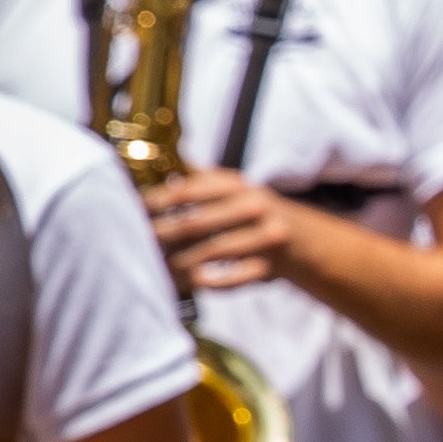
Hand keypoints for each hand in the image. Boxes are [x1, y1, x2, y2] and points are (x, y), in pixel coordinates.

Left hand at [148, 166, 296, 294]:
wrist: (308, 242)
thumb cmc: (256, 214)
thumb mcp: (234, 188)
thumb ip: (199, 178)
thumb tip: (153, 159)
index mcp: (236, 185)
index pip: (187, 191)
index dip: (156, 202)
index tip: (134, 212)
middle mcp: (253, 207)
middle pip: (195, 223)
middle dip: (161, 236)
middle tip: (139, 245)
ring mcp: (265, 237)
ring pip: (213, 252)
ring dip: (180, 263)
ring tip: (159, 269)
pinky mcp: (271, 267)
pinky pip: (236, 278)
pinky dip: (213, 282)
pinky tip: (194, 282)